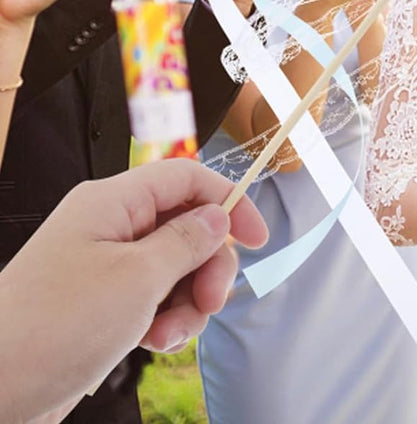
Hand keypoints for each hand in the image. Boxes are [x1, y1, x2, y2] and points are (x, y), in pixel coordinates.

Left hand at [0, 159, 266, 422]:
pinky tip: (155, 344)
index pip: (186, 178)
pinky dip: (166, 319)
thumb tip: (219, 217)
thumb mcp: (137, 280)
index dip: (228, 200)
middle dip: (208, 265)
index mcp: (111, 203)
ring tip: (170, 336)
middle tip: (211, 302)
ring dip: (188, 301)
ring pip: (175, 267)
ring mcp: (103, 266)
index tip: (258, 238)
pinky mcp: (100, 304)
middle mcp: (108, 227)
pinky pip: (154, 297)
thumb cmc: (52, 330)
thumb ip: (187, 242)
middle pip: (187, 226)